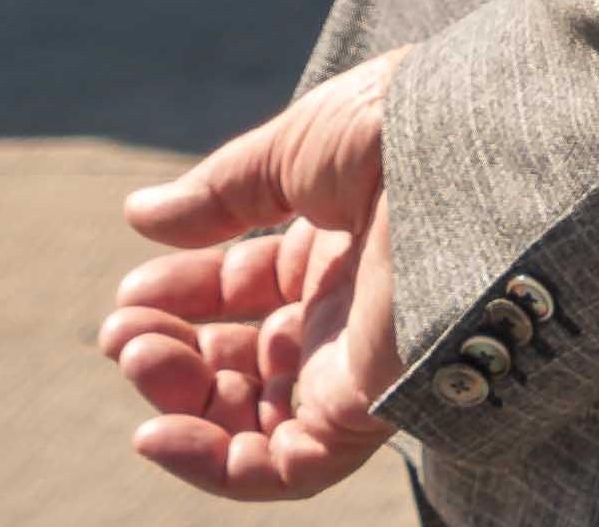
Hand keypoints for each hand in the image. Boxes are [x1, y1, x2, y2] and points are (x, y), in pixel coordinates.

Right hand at [97, 51, 409, 499]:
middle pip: (243, 365)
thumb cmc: (403, 130)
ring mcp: (359, 362)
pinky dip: (216, 465)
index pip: (244, 294)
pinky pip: (289, 468)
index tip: (130, 291)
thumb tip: (142, 215)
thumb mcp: (298, 150)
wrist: (474, 150)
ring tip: (141, 357)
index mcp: (341, 246)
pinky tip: (158, 433)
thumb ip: (223, 193)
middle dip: (169, 355)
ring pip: (255, 424)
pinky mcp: (370, 406)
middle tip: (124, 336)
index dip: (180, 297)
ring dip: (181, 406)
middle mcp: (350, 311)